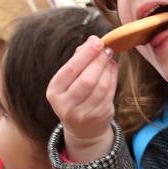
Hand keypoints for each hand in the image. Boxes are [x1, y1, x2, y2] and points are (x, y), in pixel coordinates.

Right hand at [45, 36, 117, 162]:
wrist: (82, 128)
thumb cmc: (74, 94)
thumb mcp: (68, 79)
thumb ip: (78, 60)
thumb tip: (92, 42)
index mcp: (54, 92)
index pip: (70, 70)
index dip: (86, 55)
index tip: (97, 41)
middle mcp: (66, 106)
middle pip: (87, 80)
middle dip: (99, 61)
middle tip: (107, 48)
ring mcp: (84, 114)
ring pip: (101, 87)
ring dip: (108, 68)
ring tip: (109, 56)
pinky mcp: (100, 117)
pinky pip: (110, 93)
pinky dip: (113, 77)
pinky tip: (112, 67)